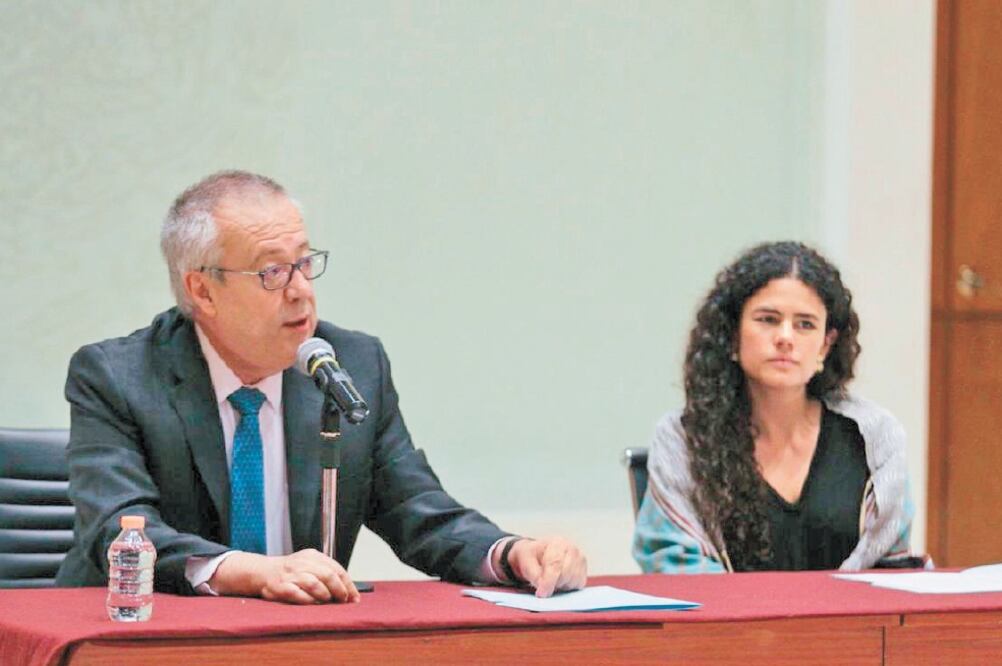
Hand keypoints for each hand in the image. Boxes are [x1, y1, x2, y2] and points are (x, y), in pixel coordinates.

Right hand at [211, 549, 359, 603]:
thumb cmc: (290, 572)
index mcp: (313, 556)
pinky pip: (298, 594)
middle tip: (343, 601)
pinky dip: (309, 601)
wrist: (262, 572)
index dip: (348, 584)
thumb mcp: (309, 564)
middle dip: (339, 590)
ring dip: (325, 595)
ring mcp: (291, 575)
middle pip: (328, 575)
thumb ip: (326, 572)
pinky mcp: (281, 587)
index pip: (336, 568)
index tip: (354, 597)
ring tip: (328, 601)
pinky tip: (314, 604)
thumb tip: (347, 590)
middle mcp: (303, 563)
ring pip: (314, 584)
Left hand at [504, 537, 586, 597]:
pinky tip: (559, 581)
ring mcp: (580, 560)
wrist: (539, 555)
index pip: (555, 564)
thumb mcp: (525, 560)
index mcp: (557, 543)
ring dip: (560, 586)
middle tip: (542, 586)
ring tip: (551, 579)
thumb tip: (542, 585)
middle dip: (553, 584)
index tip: (541, 593)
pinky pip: (578, 585)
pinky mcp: (584, 572)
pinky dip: (567, 587)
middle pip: (565, 574)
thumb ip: (533, 573)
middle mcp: (572, 549)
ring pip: (572, 581)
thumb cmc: (532, 556)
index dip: (548, 582)